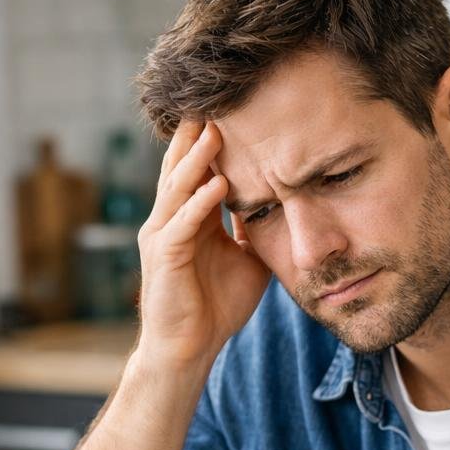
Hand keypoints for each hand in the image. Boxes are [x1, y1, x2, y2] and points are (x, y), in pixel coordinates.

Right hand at [135, 120, 269, 369]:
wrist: (189, 350)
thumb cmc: (216, 307)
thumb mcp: (247, 259)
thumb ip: (257, 230)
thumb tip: (286, 207)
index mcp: (190, 218)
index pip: (198, 169)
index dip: (211, 141)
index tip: (232, 109)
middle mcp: (170, 219)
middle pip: (181, 167)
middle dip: (197, 135)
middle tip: (214, 100)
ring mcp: (163, 237)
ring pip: (178, 188)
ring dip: (197, 160)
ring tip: (215, 131)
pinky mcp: (164, 259)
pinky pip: (181, 225)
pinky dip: (198, 204)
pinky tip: (217, 186)